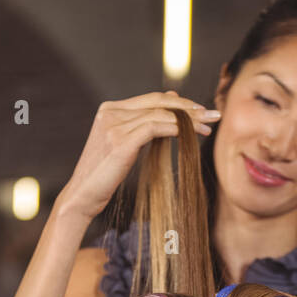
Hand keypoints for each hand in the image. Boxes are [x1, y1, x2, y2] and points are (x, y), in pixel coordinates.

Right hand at [58, 89, 221, 221]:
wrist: (82, 197)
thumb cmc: (105, 177)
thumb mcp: (126, 147)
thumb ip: (144, 127)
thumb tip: (169, 111)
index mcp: (110, 109)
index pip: (152, 99)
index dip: (180, 103)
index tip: (202, 112)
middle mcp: (111, 112)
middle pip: (159, 102)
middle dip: (190, 108)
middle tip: (214, 116)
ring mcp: (113, 124)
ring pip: (160, 114)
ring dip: (188, 121)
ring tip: (207, 129)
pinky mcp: (120, 140)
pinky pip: (155, 128)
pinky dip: (176, 129)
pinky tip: (190, 136)